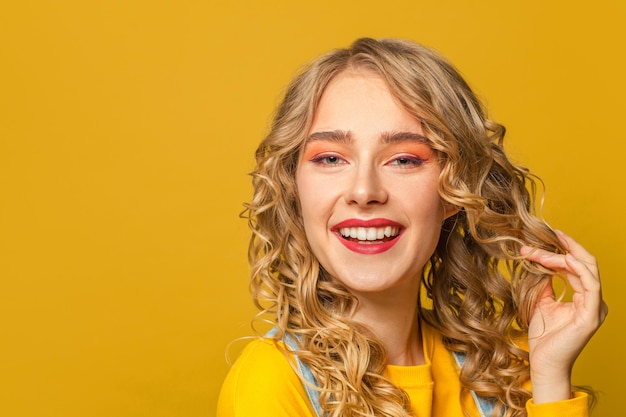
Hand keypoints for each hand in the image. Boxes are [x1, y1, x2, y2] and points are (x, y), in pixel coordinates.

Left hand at [521, 230, 607, 402]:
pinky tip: (563, 259)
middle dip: (565, 247)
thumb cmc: (544, 337)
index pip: (577, 266)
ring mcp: (595, 308)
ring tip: (539, 251)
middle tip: (548, 233)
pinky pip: (590, 285)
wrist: (544, 362)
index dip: (562, 250)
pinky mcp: (591, 316)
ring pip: (585, 270)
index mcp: (584, 298)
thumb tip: (538, 261)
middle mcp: (593, 301)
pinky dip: (578, 269)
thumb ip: (544, 283)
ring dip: (561, 257)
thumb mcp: (541, 302)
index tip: (543, 238)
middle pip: (585, 263)